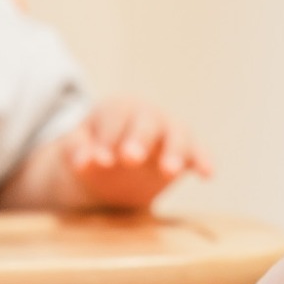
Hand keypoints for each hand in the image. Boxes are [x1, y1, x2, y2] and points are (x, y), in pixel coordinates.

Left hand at [58, 97, 212, 209]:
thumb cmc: (91, 154)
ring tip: (168, 171)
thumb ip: (76, 151)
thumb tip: (85, 161)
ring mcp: (168, 132)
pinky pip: (198, 152)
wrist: (110, 172)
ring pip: (177, 135)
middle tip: (130, 158)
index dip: (107, 138)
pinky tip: (207, 174)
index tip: (100, 161)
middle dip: (139, 138)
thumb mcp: (76, 150)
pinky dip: (203, 160)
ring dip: (174, 152)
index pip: (114, 118)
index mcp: (116, 109)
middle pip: (146, 122)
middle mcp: (146, 115)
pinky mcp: (186, 152)